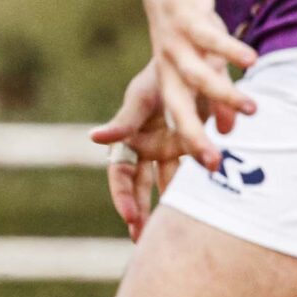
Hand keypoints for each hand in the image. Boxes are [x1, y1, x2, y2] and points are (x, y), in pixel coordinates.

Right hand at [92, 61, 186, 239]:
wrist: (198, 56)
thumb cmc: (160, 74)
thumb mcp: (142, 97)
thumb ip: (124, 121)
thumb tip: (93, 138)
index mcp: (131, 136)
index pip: (121, 173)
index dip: (123, 196)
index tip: (130, 218)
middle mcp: (149, 146)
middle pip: (141, 186)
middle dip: (141, 213)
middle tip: (141, 240)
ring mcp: (172, 147)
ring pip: (168, 184)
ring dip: (169, 208)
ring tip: (168, 236)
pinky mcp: (195, 146)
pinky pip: (194, 173)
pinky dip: (196, 191)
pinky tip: (203, 213)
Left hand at [141, 0, 255, 170]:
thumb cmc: (187, 37)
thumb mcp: (200, 70)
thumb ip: (213, 102)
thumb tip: (227, 130)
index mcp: (168, 85)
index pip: (176, 125)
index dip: (189, 148)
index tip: (208, 174)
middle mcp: (167, 70)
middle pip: (177, 110)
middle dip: (193, 138)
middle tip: (215, 164)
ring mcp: (175, 45)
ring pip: (198, 77)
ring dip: (224, 95)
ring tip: (253, 110)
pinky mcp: (187, 21)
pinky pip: (210, 38)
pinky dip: (230, 49)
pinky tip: (252, 60)